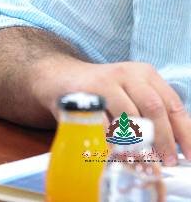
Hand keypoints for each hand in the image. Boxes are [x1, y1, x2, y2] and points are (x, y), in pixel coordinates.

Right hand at [33, 59, 190, 164]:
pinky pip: (102, 125)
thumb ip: (153, 114)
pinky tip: (117, 155)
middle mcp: (125, 74)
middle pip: (153, 108)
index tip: (188, 155)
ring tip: (143, 162)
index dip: (183, 132)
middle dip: (162, 139)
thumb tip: (175, 148)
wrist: (59, 77)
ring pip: (128, 117)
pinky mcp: (82, 96)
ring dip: (138, 145)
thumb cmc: (102, 91)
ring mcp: (101, 84)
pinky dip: (112, 144)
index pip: (171, 103)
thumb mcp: (131, 92)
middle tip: (165, 161)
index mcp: (144, 73)